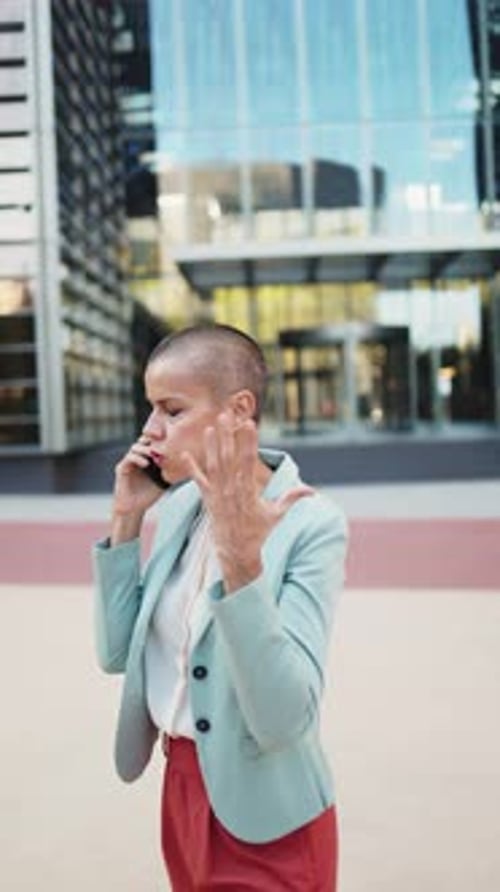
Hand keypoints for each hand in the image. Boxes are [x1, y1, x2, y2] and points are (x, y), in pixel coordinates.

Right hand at [112, 435, 165, 518]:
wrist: (134, 508)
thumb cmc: (149, 495)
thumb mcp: (163, 481)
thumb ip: (171, 472)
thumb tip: (188, 466)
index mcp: (145, 458)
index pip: (151, 442)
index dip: (158, 438)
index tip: (169, 439)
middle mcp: (136, 458)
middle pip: (142, 441)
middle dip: (151, 440)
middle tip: (161, 443)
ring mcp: (128, 462)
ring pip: (135, 447)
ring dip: (145, 449)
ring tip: (154, 454)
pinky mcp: (121, 469)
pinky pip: (129, 458)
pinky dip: (137, 458)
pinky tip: (146, 464)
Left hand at [182, 412, 313, 592]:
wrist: (237, 552)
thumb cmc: (258, 532)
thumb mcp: (277, 515)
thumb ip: (292, 498)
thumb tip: (312, 491)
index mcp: (248, 491)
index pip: (248, 461)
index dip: (248, 442)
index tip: (249, 424)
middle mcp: (231, 490)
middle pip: (228, 458)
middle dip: (227, 436)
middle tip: (225, 415)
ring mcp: (218, 495)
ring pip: (213, 465)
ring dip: (211, 445)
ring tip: (209, 426)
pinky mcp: (208, 500)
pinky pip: (198, 481)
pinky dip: (191, 467)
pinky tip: (184, 453)